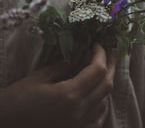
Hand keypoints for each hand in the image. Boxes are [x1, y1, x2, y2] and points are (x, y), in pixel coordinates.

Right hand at [0, 44, 115, 127]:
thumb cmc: (16, 102)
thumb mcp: (38, 79)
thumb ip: (63, 66)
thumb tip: (80, 54)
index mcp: (69, 95)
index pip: (97, 70)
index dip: (100, 54)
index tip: (96, 44)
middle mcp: (79, 112)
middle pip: (106, 84)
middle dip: (109, 65)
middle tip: (107, 52)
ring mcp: (80, 126)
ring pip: (105, 101)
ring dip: (105, 82)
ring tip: (101, 69)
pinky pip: (98, 118)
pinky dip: (101, 102)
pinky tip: (96, 94)